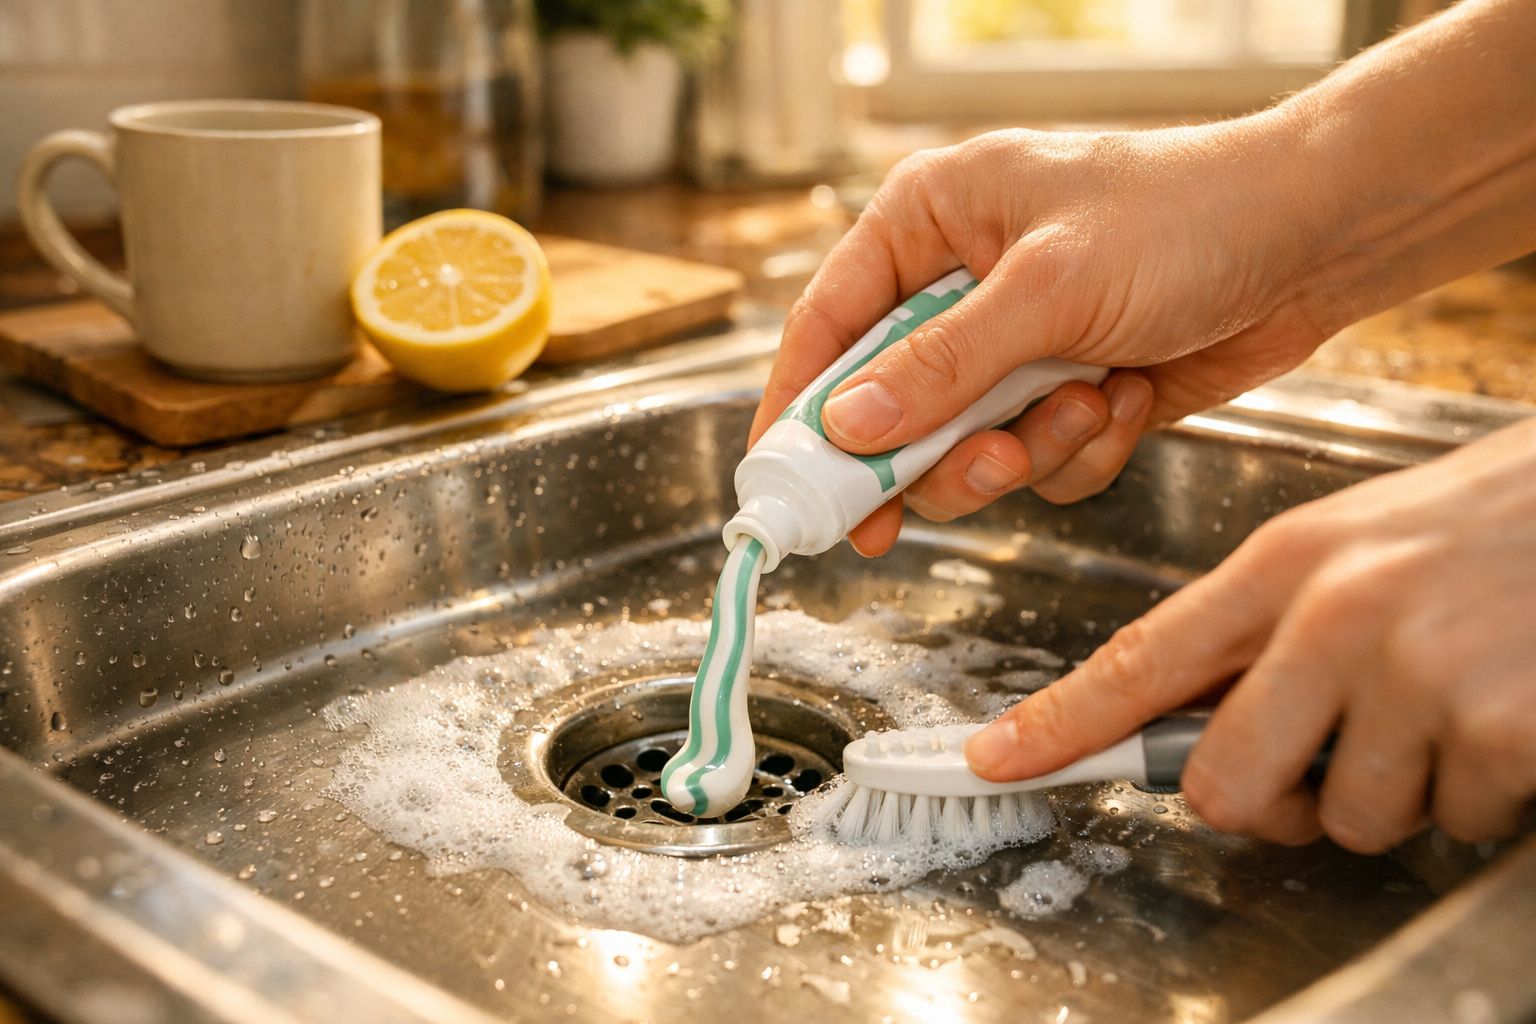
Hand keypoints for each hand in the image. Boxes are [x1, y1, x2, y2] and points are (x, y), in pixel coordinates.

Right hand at [751, 121, 1332, 554]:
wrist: (1318, 239)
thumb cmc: (1186, 217)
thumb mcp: (1049, 288)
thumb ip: (941, 365)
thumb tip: (845, 428)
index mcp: (928, 223)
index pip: (827, 326)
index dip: (799, 410)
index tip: (787, 486)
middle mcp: (959, 289)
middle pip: (888, 410)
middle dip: (939, 450)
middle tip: (986, 466)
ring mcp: (1014, 348)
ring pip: (962, 451)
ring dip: (1027, 449)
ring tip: (1086, 406)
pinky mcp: (1065, 395)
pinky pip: (1037, 463)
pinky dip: (1082, 450)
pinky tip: (1128, 399)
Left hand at [965, 417, 1535, 850]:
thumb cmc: (1482, 524)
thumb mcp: (1350, 543)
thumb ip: (1264, 626)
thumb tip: (1194, 716)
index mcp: (1286, 562)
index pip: (1144, 658)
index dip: (1062, 723)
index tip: (1002, 758)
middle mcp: (1337, 615)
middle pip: (1225, 783)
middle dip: (1264, 804)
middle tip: (1313, 772)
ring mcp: (1418, 673)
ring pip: (1350, 819)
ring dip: (1392, 792)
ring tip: (1440, 708)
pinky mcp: (1501, 729)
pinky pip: (1452, 820)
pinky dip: (1476, 791)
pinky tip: (1499, 714)